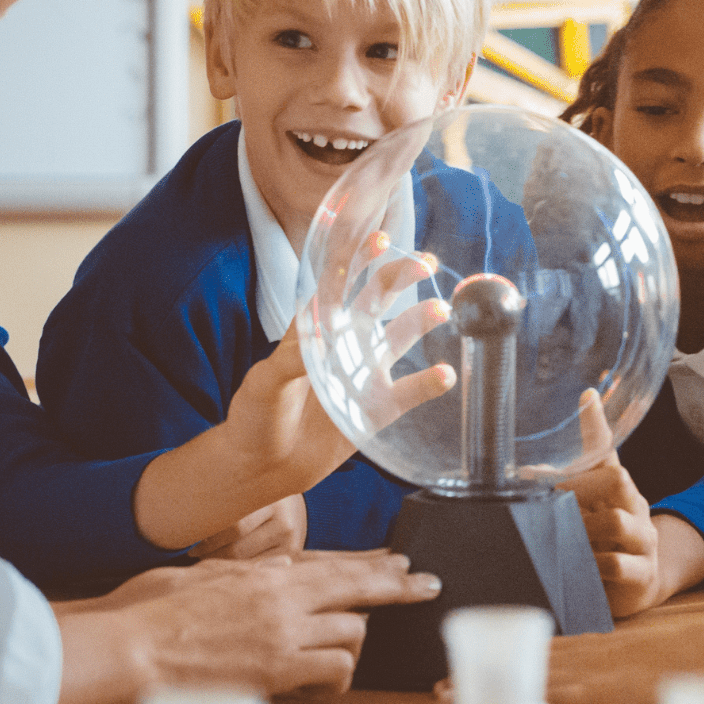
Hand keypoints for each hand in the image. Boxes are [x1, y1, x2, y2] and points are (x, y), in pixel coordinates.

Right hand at [57, 551, 441, 703]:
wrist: (131, 650)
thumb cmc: (155, 612)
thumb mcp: (209, 576)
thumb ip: (254, 574)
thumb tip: (287, 571)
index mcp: (267, 576)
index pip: (339, 567)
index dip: (378, 568)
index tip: (407, 567)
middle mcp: (284, 601)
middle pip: (358, 594)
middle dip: (395, 591)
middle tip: (428, 589)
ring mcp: (283, 637)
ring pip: (351, 635)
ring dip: (352, 643)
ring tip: (342, 652)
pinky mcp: (276, 673)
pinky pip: (331, 672)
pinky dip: (333, 678)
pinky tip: (323, 681)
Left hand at [132, 237, 456, 551]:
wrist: (262, 465)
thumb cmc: (256, 415)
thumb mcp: (267, 381)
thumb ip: (294, 357)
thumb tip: (322, 335)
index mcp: (314, 328)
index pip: (340, 284)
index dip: (360, 259)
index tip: (380, 238)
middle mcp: (344, 344)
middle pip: (378, 301)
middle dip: (401, 278)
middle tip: (425, 263)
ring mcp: (363, 373)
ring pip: (400, 338)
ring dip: (421, 322)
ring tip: (441, 311)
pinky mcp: (377, 408)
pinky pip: (409, 392)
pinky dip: (429, 384)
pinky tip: (446, 374)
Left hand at [556, 391, 703, 617]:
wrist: (639, 588)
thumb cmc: (605, 544)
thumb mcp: (586, 516)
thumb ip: (562, 495)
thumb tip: (527, 471)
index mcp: (618, 489)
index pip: (607, 450)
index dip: (596, 425)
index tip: (587, 397)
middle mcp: (635, 506)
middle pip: (617, 477)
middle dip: (578, 487)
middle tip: (550, 500)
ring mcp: (643, 540)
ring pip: (617, 520)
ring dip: (583, 529)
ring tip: (564, 540)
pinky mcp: (643, 574)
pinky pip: (617, 565)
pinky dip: (592, 566)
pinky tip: (579, 570)